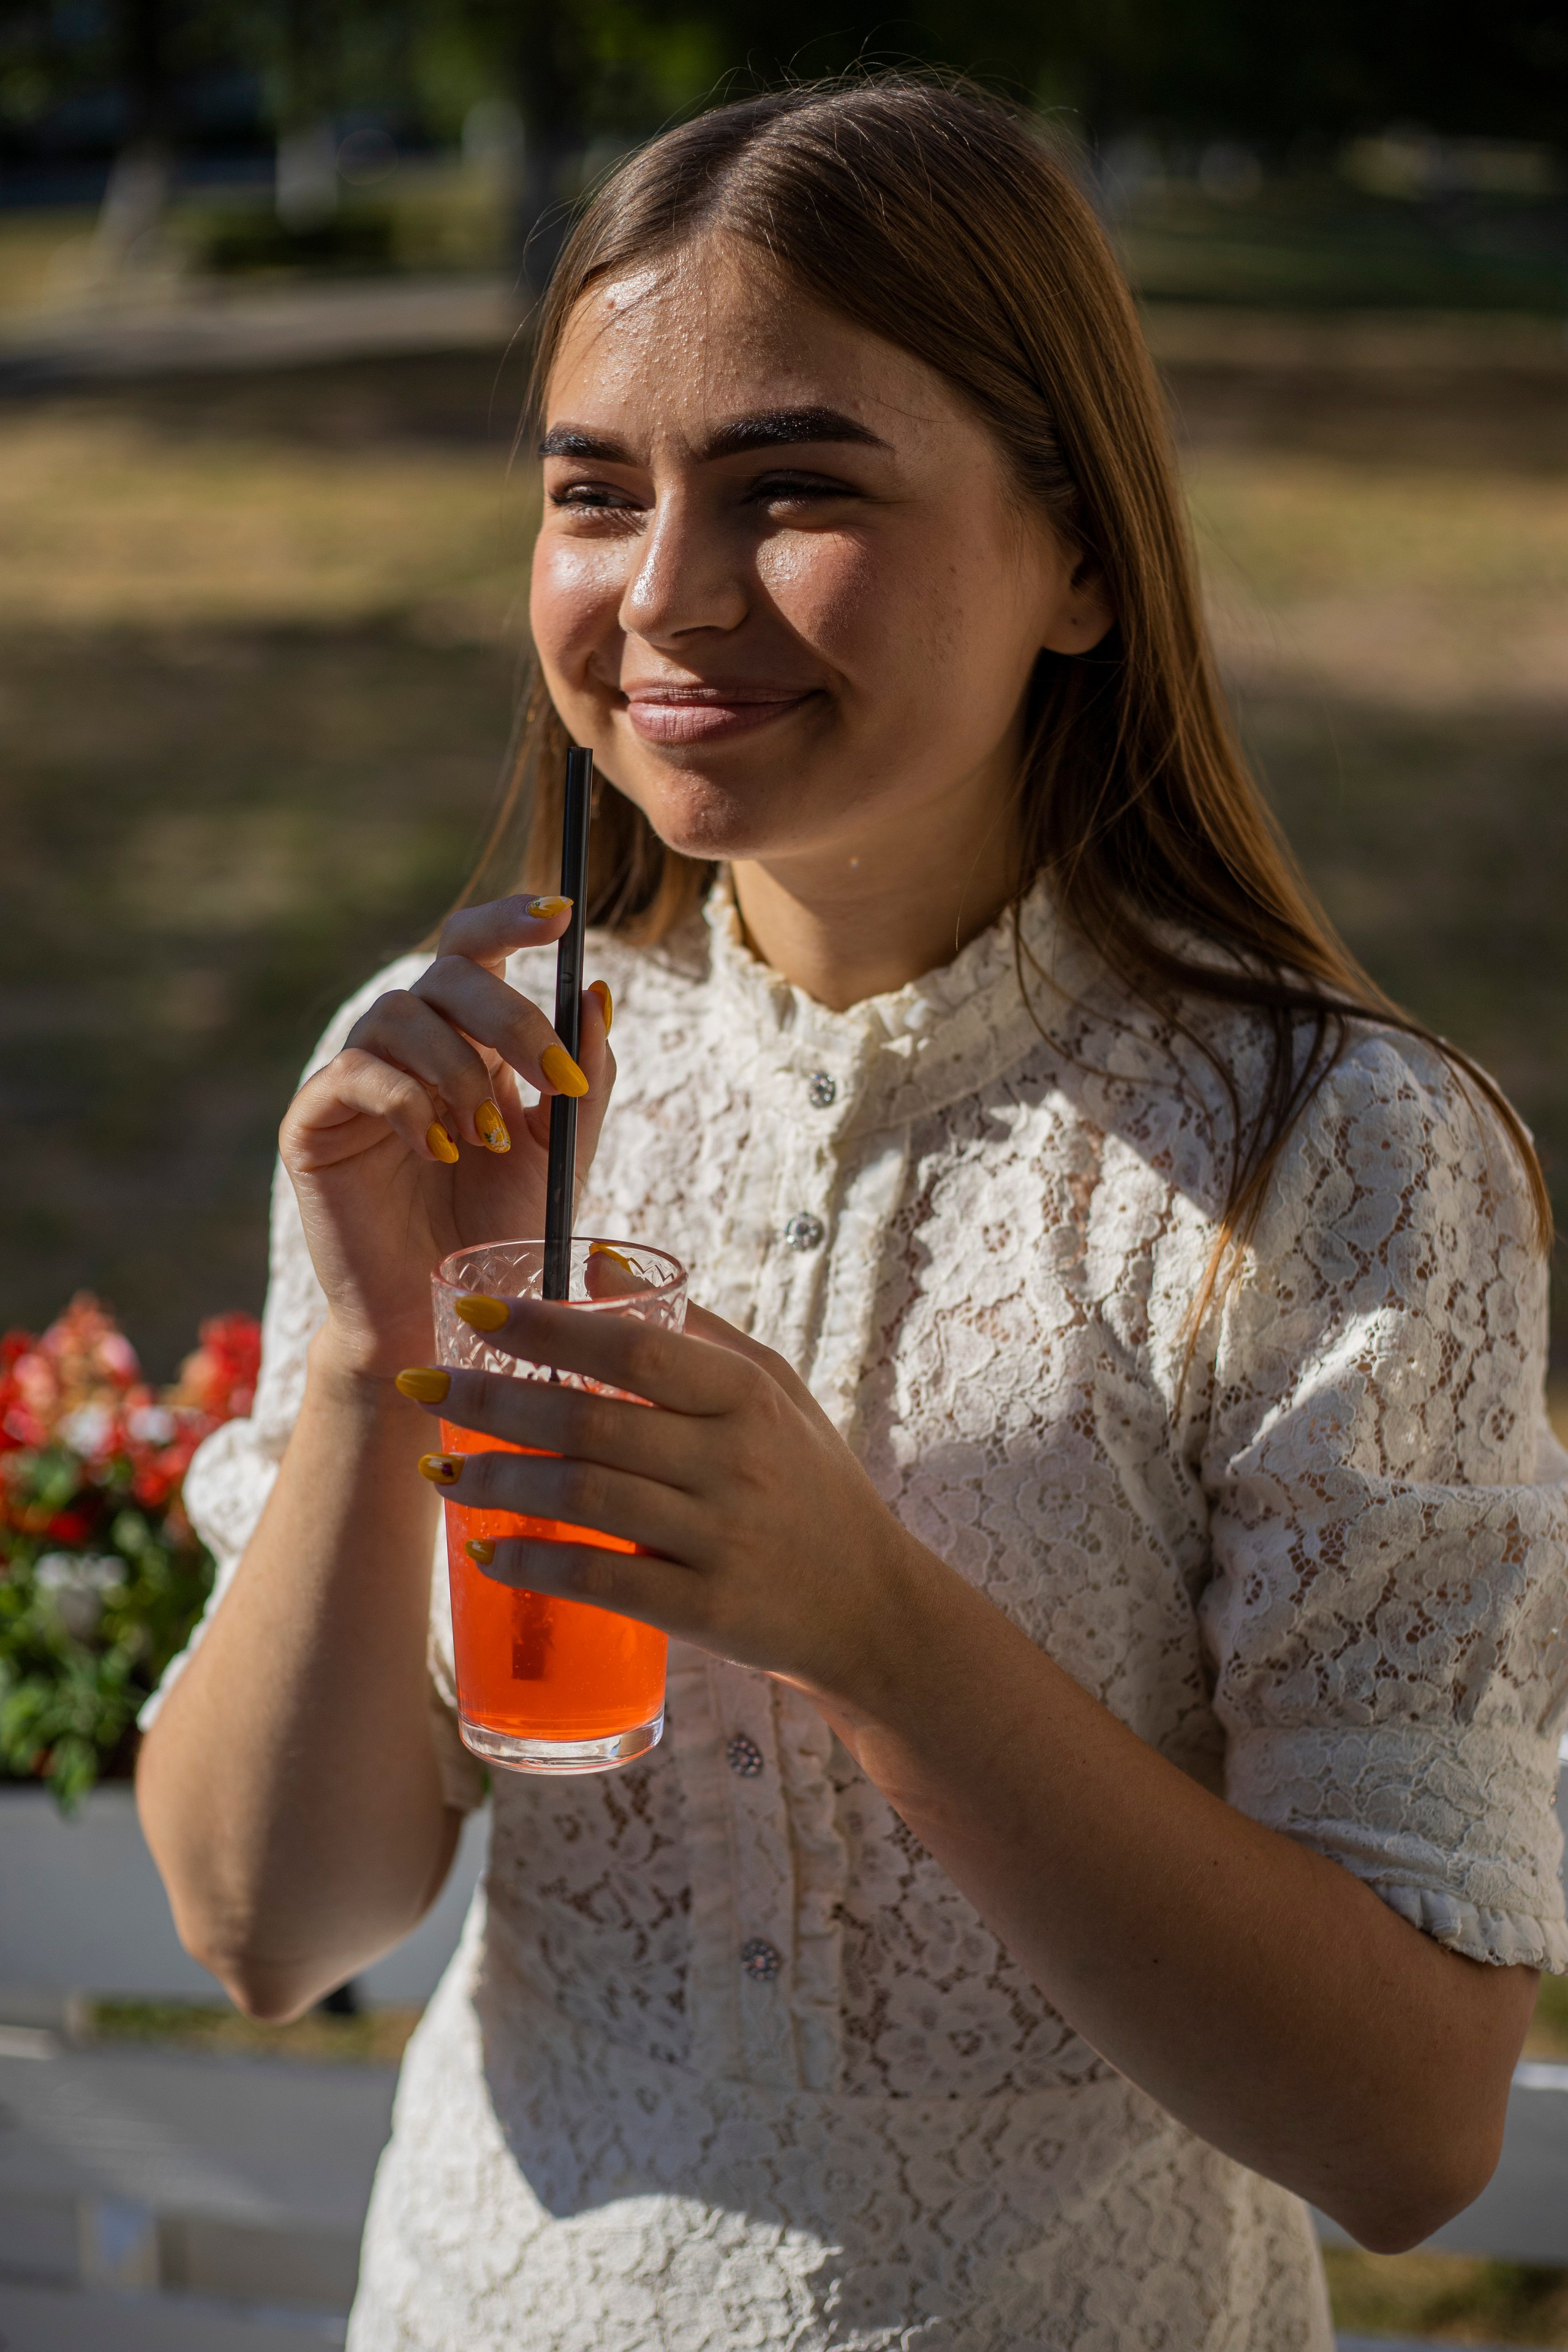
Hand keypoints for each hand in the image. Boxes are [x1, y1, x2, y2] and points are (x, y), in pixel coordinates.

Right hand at [280, 897, 614, 1375]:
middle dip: (511, 1019)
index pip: (477, 948)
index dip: (512, 918)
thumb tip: (597, 989)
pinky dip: (410, 1101)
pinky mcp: (313, 1120)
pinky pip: (356, 1072)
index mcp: (465, 1035)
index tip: (563, 915)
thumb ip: (584, 1073)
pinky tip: (440, 1149)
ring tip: (488, 1137)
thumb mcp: (562, 1149)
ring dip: (461, 1070)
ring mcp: (355, 1077)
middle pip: (450, 972)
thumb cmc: (501, 1231)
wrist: (442, 1314)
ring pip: (401, 1014)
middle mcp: (409, 1043)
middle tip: (555, 1082)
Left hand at [401, 1291, 942, 1713]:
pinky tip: (485, 1549)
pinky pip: (603, 1581)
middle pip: (590, 1420)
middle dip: (492, 1401)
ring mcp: (721, 1538)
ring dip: (498, 1481)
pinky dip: (536, 1564)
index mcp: (746, 1395)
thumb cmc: (810, 1482)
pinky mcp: (707, 1610)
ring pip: (585, 1497)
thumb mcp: (774, 1389)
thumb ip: (692, 1327)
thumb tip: (593, 1266)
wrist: (871, 1607)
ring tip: (437, 1469)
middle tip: (423, 1385)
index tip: (473, 1312)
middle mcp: (734, 1461)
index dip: (547, 1328)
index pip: (634, 1348)